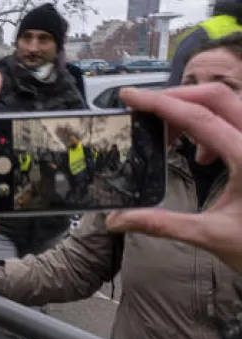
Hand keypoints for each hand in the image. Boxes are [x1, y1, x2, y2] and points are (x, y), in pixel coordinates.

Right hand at [106, 83, 241, 270]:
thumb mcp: (211, 235)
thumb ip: (161, 224)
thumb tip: (116, 221)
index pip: (197, 117)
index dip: (159, 103)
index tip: (130, 96)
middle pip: (217, 96)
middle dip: (177, 98)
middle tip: (147, 113)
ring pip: (231, 103)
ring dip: (197, 110)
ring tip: (174, 137)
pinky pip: (239, 119)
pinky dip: (215, 124)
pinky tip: (204, 154)